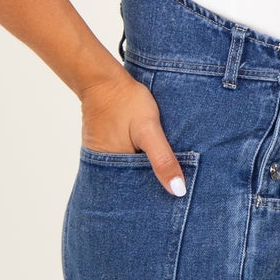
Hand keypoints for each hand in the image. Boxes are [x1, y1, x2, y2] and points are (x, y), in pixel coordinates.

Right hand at [80, 71, 187, 195]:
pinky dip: (135, 161)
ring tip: (164, 172)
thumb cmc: (127, 103)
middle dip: (152, 186)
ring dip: (144, 172)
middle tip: (176, 187)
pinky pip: (121, 161)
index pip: (139, 194)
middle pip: (133, 186)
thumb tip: (178, 191)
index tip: (176, 198)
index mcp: (114, 170)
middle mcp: (104, 168)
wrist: (104, 80)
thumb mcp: (149, 131)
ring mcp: (101, 158)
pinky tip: (148, 157)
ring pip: (128, 173)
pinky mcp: (102, 147)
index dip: (158, 196)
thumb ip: (162, 160)